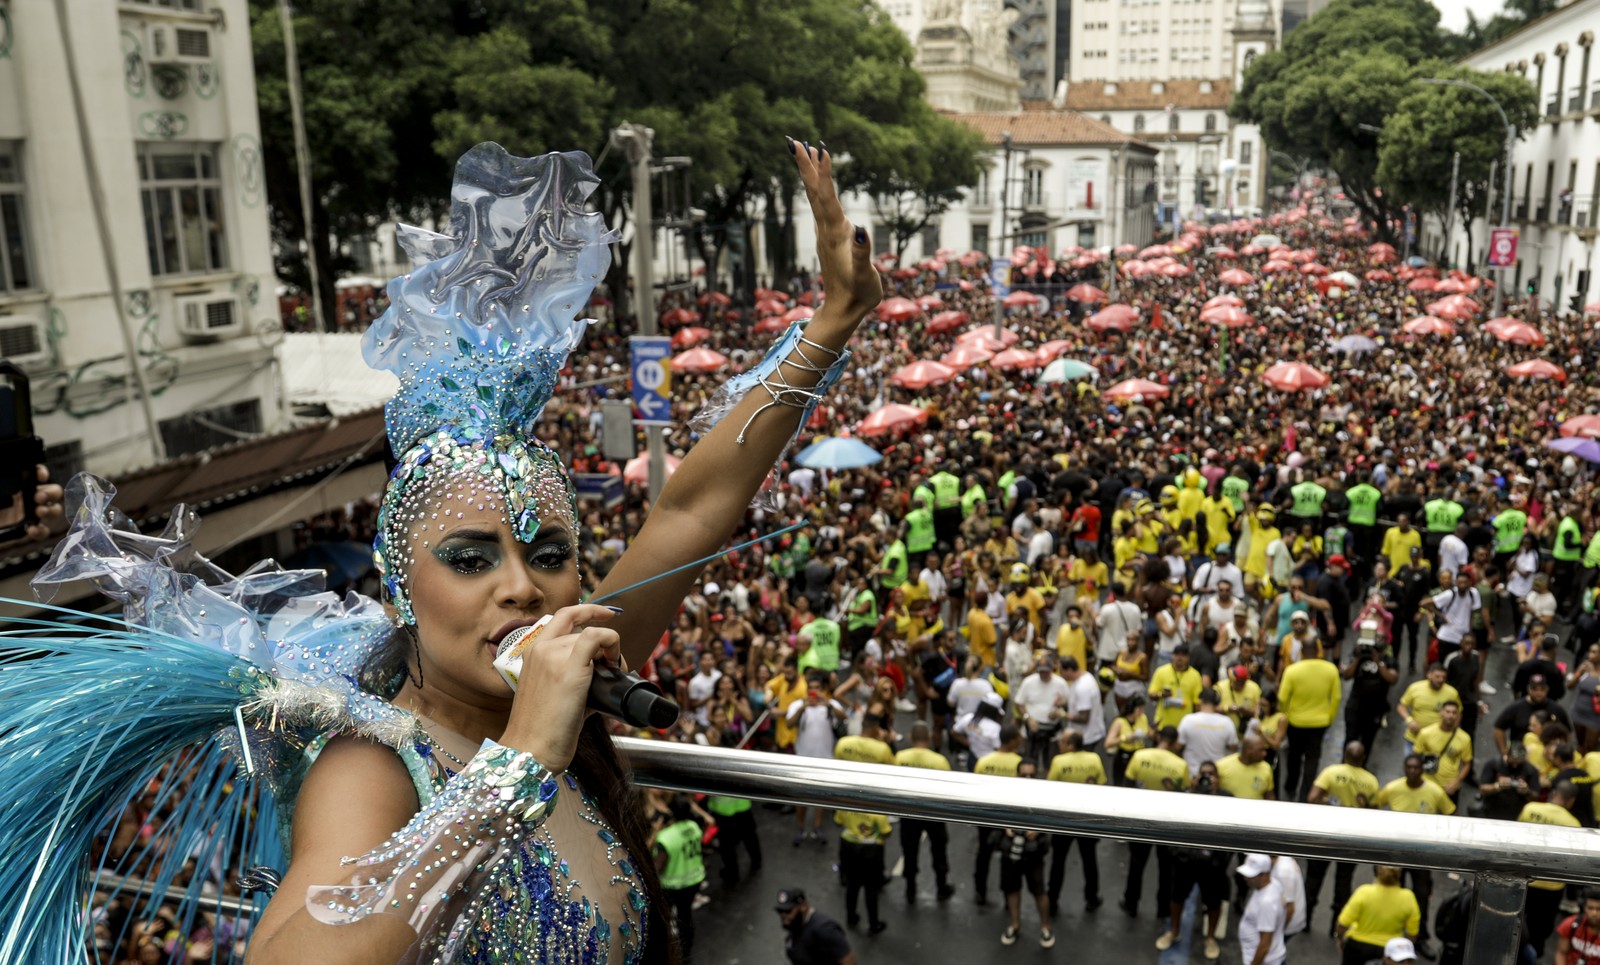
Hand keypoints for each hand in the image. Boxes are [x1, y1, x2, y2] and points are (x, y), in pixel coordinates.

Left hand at [0, 465, 64, 541]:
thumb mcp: (0, 490)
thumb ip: (5, 482)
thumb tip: (14, 472)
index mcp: (19, 486)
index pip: (37, 474)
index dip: (42, 473)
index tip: (41, 476)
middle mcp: (28, 498)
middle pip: (53, 492)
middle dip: (51, 493)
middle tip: (39, 497)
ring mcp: (30, 515)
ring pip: (54, 511)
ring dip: (51, 511)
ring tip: (40, 512)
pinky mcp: (28, 531)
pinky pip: (43, 531)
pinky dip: (41, 531)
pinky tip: (32, 530)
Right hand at [499, 604, 622, 772]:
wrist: (530, 750)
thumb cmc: (541, 731)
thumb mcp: (552, 695)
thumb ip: (573, 680)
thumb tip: (603, 682)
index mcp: (531, 653)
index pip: (562, 617)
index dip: (587, 610)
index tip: (606, 614)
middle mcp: (540, 649)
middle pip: (580, 626)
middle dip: (602, 637)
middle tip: (615, 660)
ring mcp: (553, 657)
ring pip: (591, 634)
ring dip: (611, 649)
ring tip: (615, 673)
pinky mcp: (569, 670)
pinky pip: (596, 638)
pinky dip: (612, 642)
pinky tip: (615, 664)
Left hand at [789, 138, 880, 320]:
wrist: (844, 310)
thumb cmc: (859, 293)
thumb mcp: (865, 274)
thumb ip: (863, 252)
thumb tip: (862, 229)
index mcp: (834, 233)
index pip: (827, 197)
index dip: (823, 174)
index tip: (819, 149)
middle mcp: (826, 229)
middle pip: (814, 192)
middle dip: (805, 166)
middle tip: (794, 141)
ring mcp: (826, 233)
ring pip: (815, 197)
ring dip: (810, 174)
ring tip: (807, 151)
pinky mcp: (829, 237)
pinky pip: (821, 206)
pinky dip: (819, 189)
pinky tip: (820, 185)